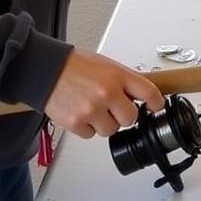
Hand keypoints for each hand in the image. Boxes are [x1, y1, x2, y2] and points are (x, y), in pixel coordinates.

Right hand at [45, 48, 163, 137]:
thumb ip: (124, 80)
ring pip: (112, 130)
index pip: (149, 93)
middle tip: (114, 107)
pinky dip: (87, 127)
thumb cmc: (73, 65)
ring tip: (94, 108)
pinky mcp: (76, 123)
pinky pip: (91, 135)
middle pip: (131, 118)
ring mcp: (92, 110)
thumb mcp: (106, 65)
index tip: (155, 106)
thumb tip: (141, 93)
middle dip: (125, 115)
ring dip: (105, 123)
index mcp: (117, 76)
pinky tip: (81, 113)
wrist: (45, 69)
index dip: (156, 103)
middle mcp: (107, 93)